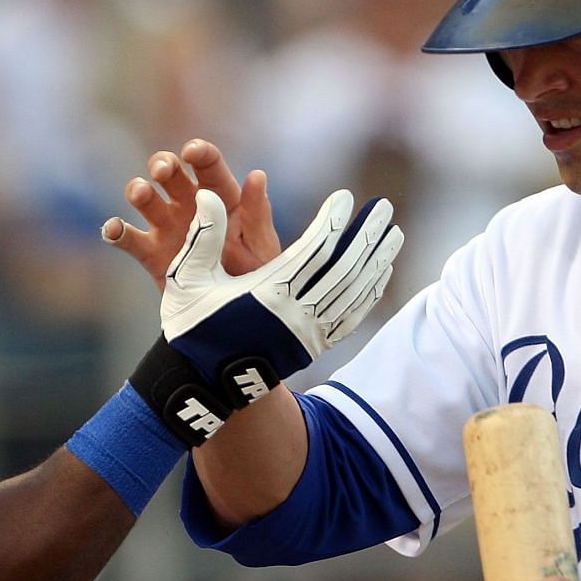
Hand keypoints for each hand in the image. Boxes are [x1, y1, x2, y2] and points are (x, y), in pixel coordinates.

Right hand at [102, 140, 280, 284]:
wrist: (235, 315)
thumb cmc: (254, 275)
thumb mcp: (262, 247)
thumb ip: (257, 213)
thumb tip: (256, 175)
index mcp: (221, 196)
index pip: (208, 165)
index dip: (199, 153)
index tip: (191, 152)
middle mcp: (190, 205)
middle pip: (170, 174)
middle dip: (163, 165)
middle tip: (162, 171)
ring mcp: (168, 227)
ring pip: (146, 199)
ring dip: (139, 190)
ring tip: (140, 194)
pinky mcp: (151, 253)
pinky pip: (128, 238)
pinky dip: (116, 231)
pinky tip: (113, 229)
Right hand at [165, 186, 401, 384]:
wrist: (202, 385)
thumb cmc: (190, 327)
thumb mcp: (187, 280)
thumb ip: (204, 237)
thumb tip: (210, 195)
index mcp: (266, 294)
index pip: (312, 251)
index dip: (331, 222)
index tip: (344, 197)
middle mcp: (294, 314)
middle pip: (343, 268)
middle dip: (366, 235)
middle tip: (384, 207)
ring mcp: (308, 334)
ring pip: (353, 292)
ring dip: (376, 261)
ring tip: (393, 234)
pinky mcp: (313, 348)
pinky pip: (350, 318)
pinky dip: (369, 294)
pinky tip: (381, 274)